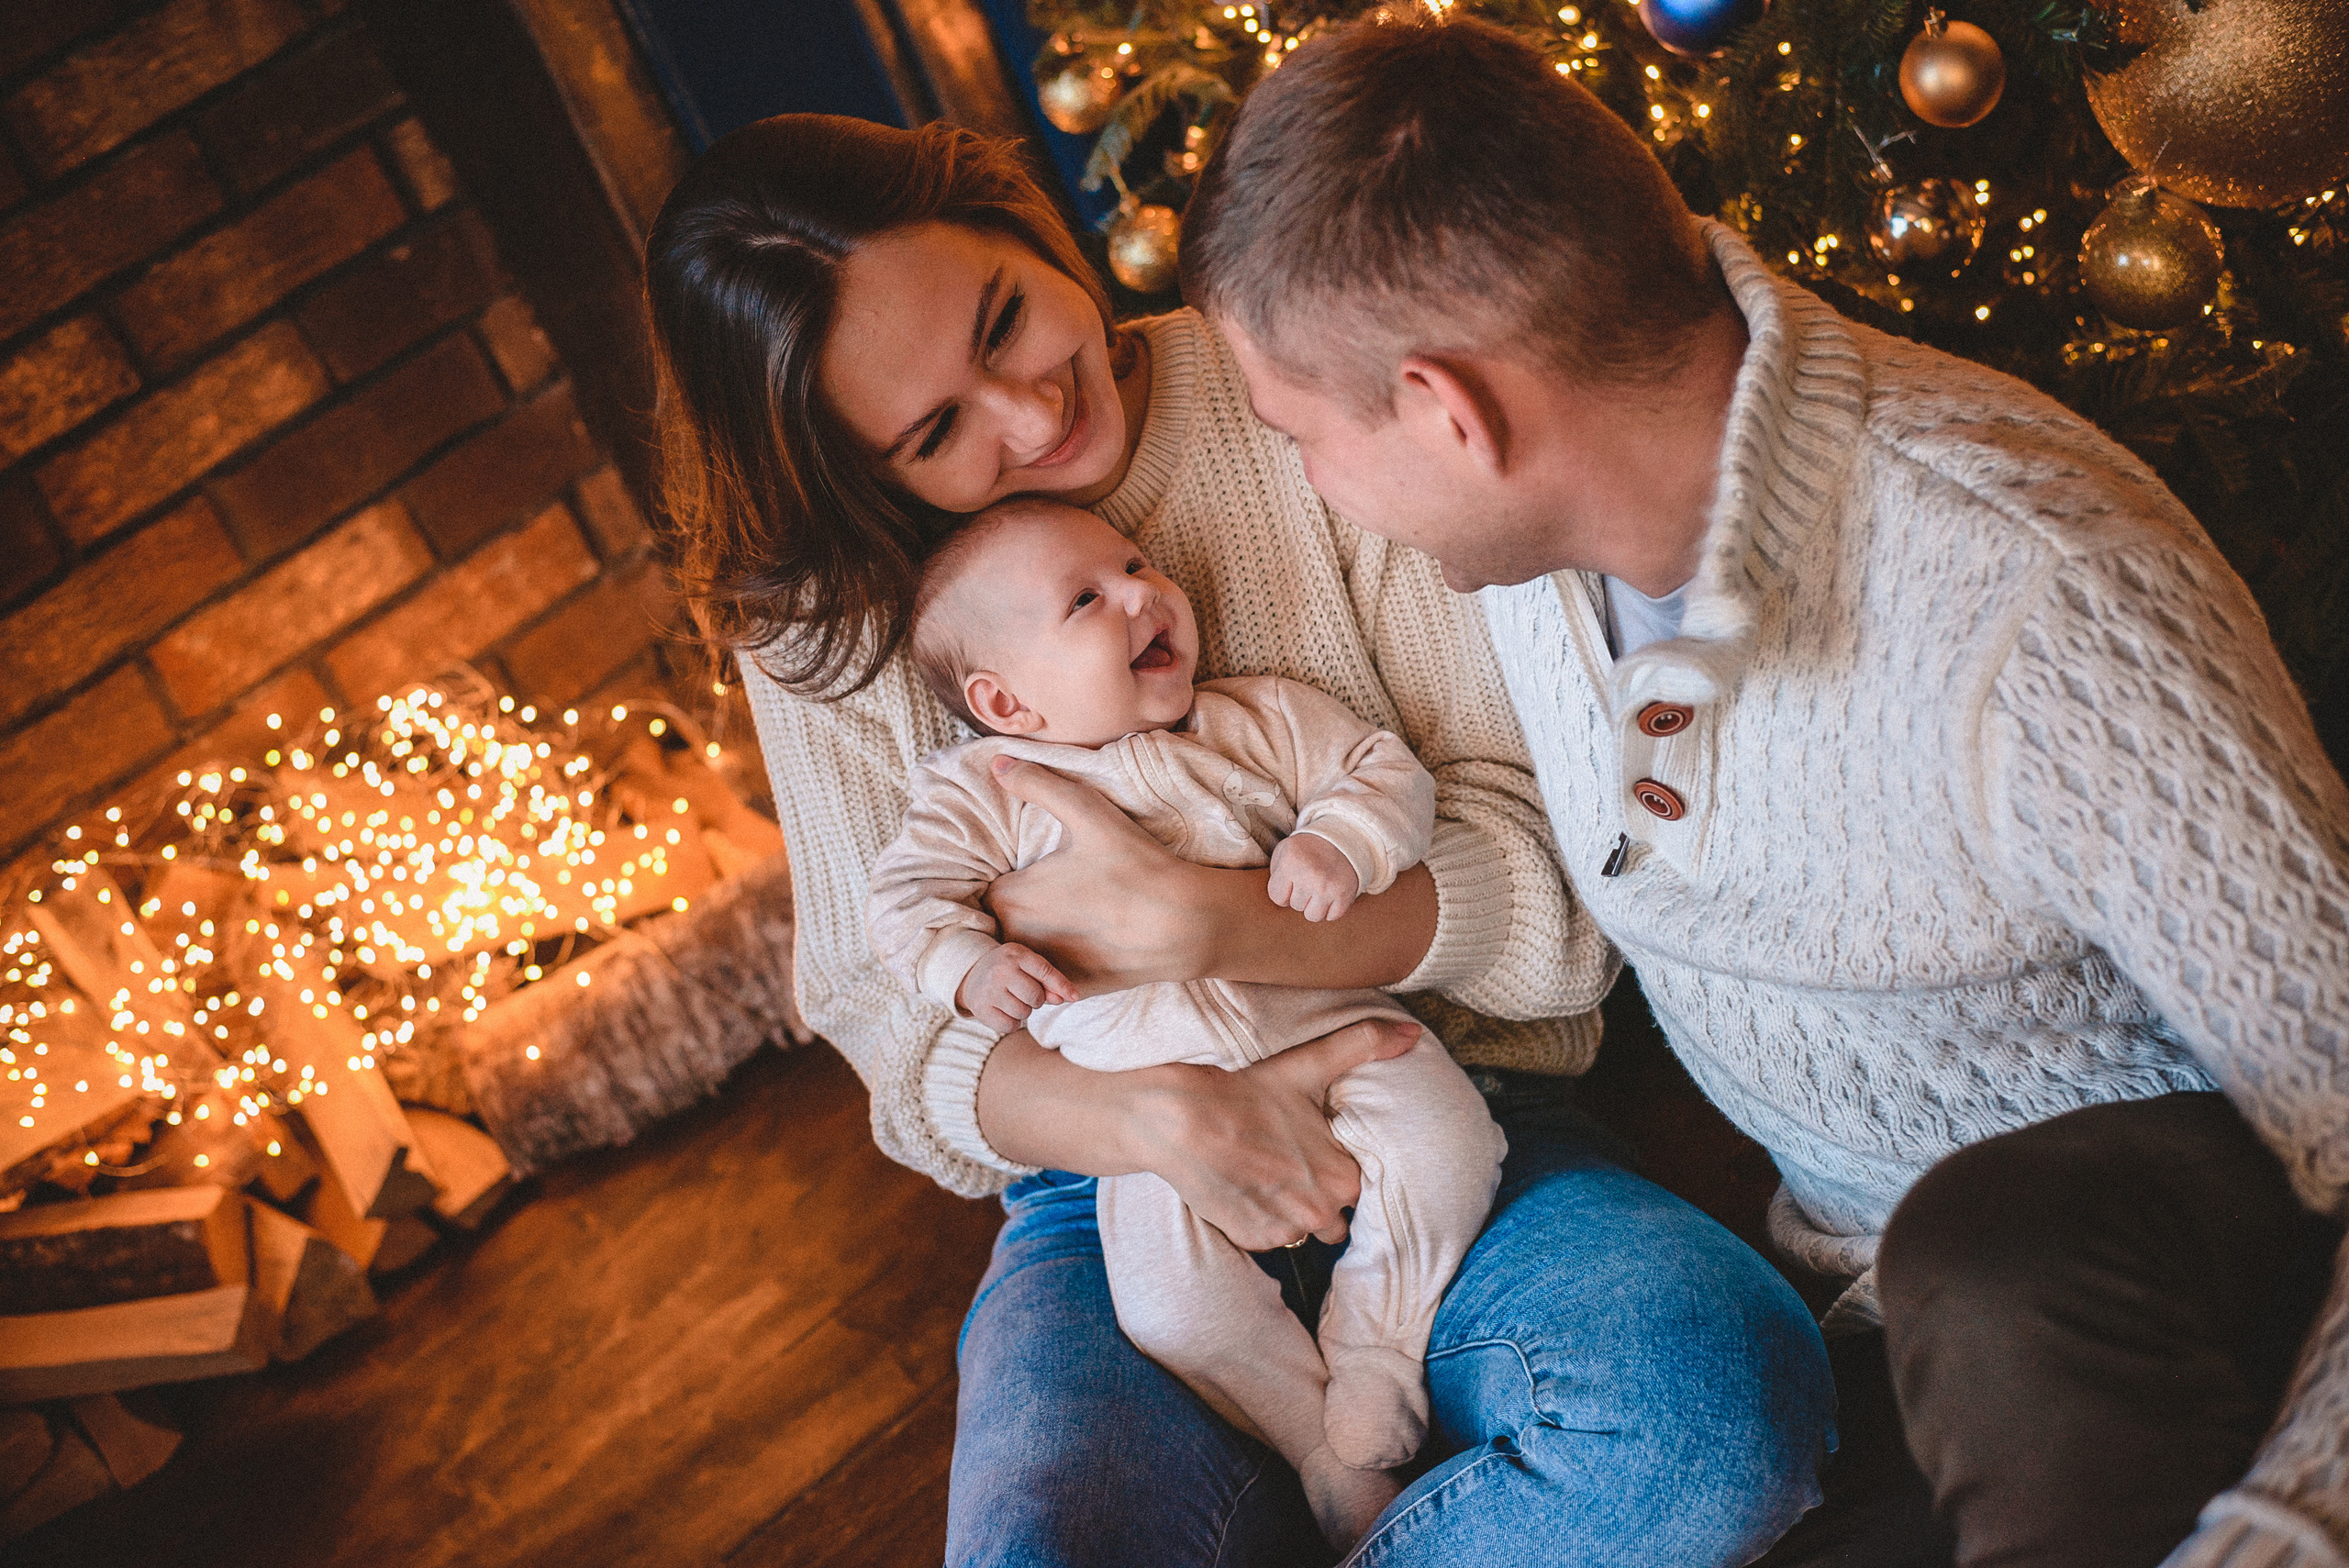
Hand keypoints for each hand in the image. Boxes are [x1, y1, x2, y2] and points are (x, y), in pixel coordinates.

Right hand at [955, 943, 1077, 1034]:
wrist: (972, 974)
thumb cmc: (1010, 970)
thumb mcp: (1028, 966)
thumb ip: (1048, 981)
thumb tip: (1065, 998)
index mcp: (1016, 954)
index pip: (1044, 971)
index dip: (1062, 986)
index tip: (1075, 997)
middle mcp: (1000, 970)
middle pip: (1036, 997)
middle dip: (1036, 1000)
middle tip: (1025, 993)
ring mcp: (989, 990)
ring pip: (1024, 1013)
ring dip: (1024, 1011)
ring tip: (1012, 1000)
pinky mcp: (981, 1009)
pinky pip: (1010, 1026)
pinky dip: (1012, 1023)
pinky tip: (1004, 1010)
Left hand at [983, 757, 1217, 991]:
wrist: (1184, 926)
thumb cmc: (1135, 867)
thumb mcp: (1087, 813)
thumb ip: (1039, 785)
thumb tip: (997, 762)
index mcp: (1010, 899)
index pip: (987, 891)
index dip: (1008, 882)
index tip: (1032, 875)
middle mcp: (1017, 941)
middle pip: (1001, 925)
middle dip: (1018, 913)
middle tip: (1056, 896)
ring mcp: (1042, 972)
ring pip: (1023, 955)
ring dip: (1034, 943)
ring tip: (1071, 923)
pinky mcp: (1068, 992)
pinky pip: (1047, 983)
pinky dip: (1057, 971)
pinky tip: (1086, 949)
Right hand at [1130, 1018, 1421, 1249]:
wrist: (1179, 1120)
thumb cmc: (1246, 1092)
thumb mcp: (1308, 1065)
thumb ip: (1364, 1045)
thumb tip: (1412, 1035)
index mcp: (1343, 1176)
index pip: (1363, 1185)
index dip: (1342, 1165)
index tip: (1321, 1149)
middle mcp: (1319, 1213)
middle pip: (1338, 1214)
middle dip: (1323, 1193)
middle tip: (1295, 1161)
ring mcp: (1284, 1231)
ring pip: (1307, 1230)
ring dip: (1297, 1211)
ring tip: (1273, 1175)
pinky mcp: (1252, 1241)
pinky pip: (1273, 1238)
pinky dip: (1265, 1220)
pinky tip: (1249, 1189)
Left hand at [1267, 833, 1360, 922]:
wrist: (1342, 840)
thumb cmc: (1307, 849)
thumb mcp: (1284, 851)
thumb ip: (1276, 875)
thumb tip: (1280, 899)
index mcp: (1291, 863)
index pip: (1277, 898)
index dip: (1284, 890)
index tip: (1292, 880)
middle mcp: (1310, 875)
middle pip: (1296, 906)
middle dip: (1300, 895)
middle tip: (1309, 879)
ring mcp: (1329, 887)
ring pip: (1313, 916)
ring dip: (1315, 905)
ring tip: (1319, 887)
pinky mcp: (1345, 895)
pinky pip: (1332, 916)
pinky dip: (1331, 908)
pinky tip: (1332, 892)